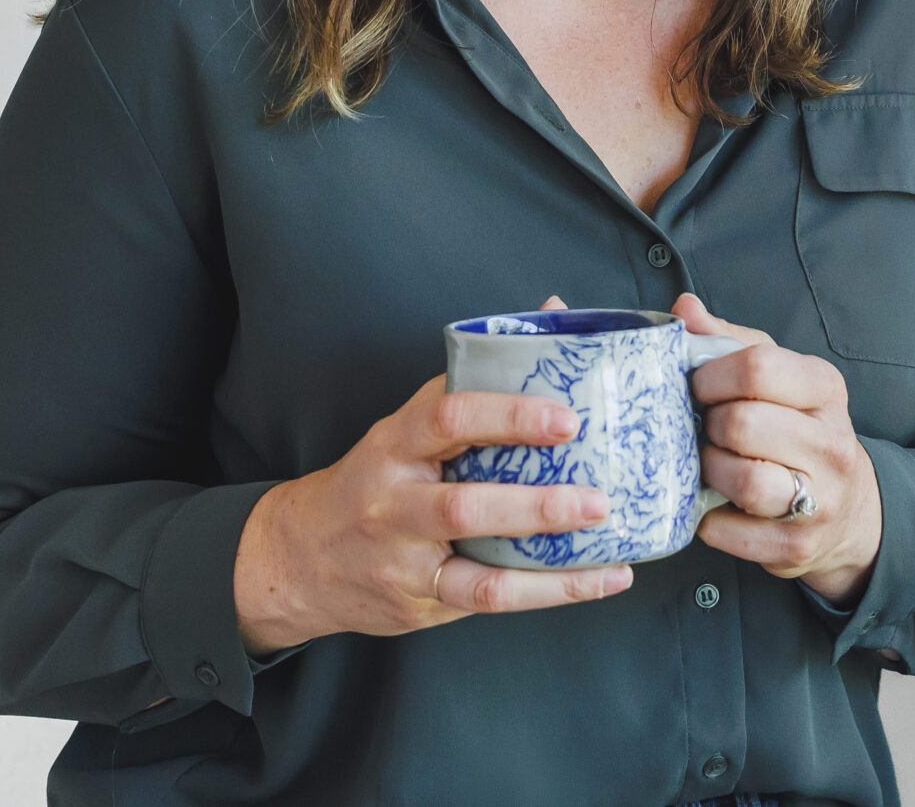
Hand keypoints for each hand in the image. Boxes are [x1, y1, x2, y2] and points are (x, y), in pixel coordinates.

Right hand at [231, 297, 630, 652]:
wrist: (304, 556)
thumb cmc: (375, 478)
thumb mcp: (406, 425)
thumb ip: (472, 380)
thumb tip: (551, 309)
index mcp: (395, 443)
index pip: (446, 418)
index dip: (508, 416)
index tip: (566, 417)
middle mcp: (394, 504)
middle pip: (464, 507)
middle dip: (537, 507)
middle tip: (598, 500)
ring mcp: (404, 562)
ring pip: (480, 572)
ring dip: (551, 566)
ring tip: (611, 550)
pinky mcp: (421, 605)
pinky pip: (489, 601)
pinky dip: (549, 593)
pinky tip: (598, 580)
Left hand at [676, 292, 883, 607]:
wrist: (849, 509)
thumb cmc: (796, 429)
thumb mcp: (776, 375)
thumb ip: (727, 341)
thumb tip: (683, 309)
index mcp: (824, 388)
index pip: (757, 367)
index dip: (711, 376)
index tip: (699, 387)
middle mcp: (832, 443)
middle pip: (742, 424)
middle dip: (708, 427)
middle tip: (706, 430)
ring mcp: (821, 499)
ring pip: (745, 481)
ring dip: (709, 473)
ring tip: (711, 465)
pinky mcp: (798, 546)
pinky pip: (729, 531)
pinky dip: (709, 520)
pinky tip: (716, 505)